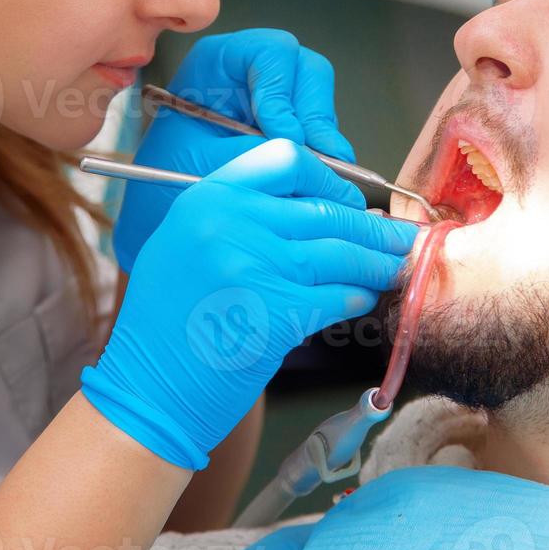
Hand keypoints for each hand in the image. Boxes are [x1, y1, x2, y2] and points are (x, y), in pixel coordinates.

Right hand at [83, 139, 418, 469]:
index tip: (348, 200)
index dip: (328, 180)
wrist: (147, 389)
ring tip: (396, 267)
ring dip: (376, 262)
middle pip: (324, 209)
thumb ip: (240, 217)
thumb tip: (320, 209)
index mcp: (207, 197)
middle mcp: (230, 222)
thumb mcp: (186, 244)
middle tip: (401, 237)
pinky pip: (336, 297)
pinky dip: (356, 298)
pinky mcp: (276, 312)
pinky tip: (364, 299)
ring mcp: (254, 266)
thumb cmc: (168, 323)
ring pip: (339, 253)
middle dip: (370, 228)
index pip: (286, 160)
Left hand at [112, 29, 354, 271]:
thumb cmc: (164, 175)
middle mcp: (251, 70)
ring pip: (319, 98)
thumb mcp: (199, 160)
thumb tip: (297, 149)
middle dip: (313, 113)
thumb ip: (247, 150)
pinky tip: (318, 176)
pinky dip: (325, 152)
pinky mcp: (290, 125)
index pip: (267, 52)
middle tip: (317, 156)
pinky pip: (320, 128)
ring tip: (321, 171)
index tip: (283, 134)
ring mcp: (274, 96)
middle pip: (304, 69)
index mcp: (217, 61)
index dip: (281, 91)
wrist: (159, 206)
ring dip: (323, 134)